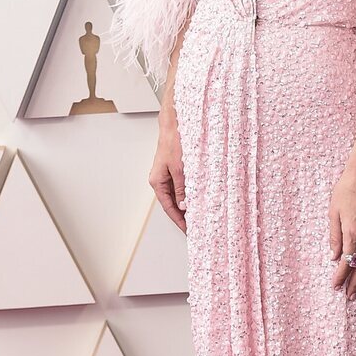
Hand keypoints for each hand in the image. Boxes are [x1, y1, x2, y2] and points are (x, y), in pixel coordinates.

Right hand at [150, 113, 187, 231]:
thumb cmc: (173, 143)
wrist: (174, 125)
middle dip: (183, 215)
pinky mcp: (174, 170)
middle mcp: (160, 180)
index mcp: (157, 181)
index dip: (178, 220)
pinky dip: (188, 194)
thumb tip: (184, 205)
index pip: (168, 207)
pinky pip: (181, 186)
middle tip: (195, 226)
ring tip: (198, 215)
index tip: (187, 230)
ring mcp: (167, 175)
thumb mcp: (180, 169)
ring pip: (177, 195)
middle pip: (172, 203)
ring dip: (186, 205)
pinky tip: (197, 199)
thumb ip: (182, 189)